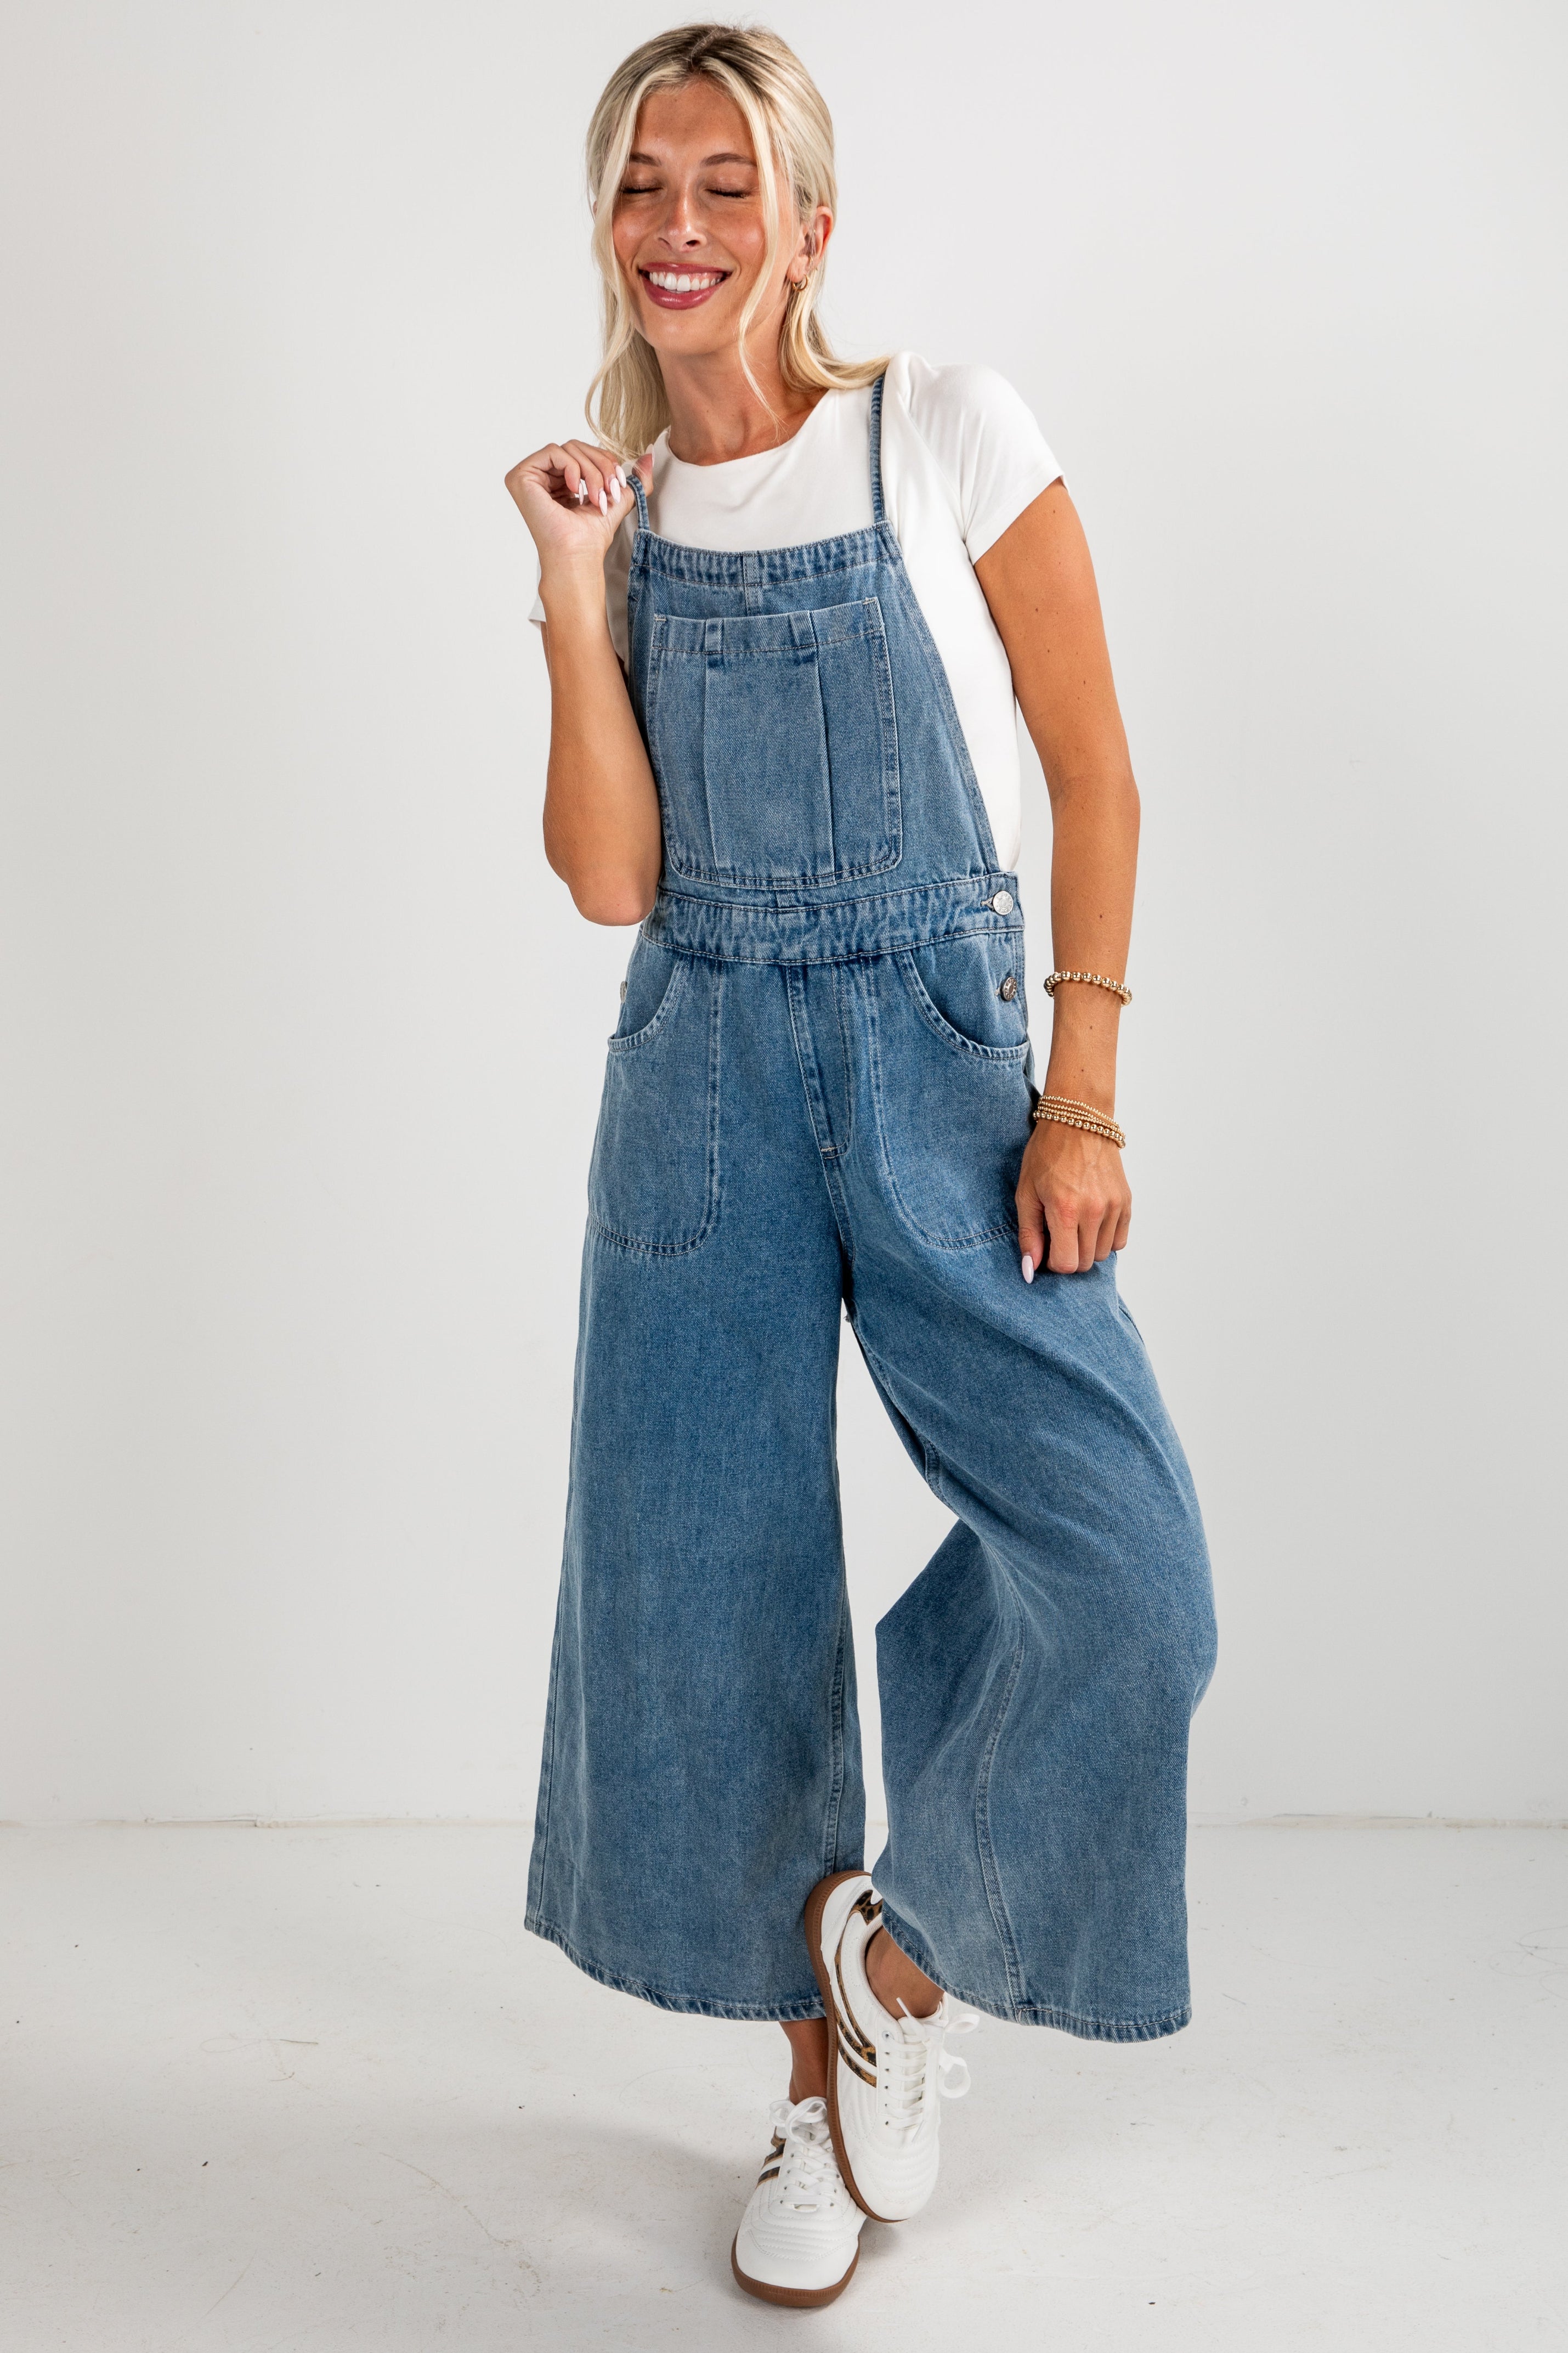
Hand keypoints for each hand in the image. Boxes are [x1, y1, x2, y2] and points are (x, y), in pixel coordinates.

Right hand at [503, 439, 647, 579]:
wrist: (578, 557)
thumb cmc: (591, 537)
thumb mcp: (618, 499)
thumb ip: (634, 478)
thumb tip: (651, 453)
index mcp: (557, 480)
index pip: (583, 451)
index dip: (605, 463)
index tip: (616, 488)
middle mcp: (541, 477)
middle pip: (576, 446)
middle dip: (601, 467)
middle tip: (608, 492)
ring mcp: (528, 476)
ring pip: (568, 448)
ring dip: (591, 472)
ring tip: (594, 498)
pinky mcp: (521, 477)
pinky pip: (554, 451)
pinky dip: (573, 468)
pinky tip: (575, 491)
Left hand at [1016, 1117, 1130, 1277]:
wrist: (1078, 1121)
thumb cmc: (1046, 1154)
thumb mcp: (1026, 1193)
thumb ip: (1029, 1234)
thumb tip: (1030, 1270)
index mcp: (1066, 1209)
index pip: (1066, 1264)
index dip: (1052, 1262)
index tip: (1046, 1246)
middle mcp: (1094, 1211)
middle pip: (1085, 1263)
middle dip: (1068, 1255)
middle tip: (1057, 1233)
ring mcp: (1114, 1206)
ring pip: (1102, 1254)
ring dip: (1086, 1248)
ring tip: (1074, 1224)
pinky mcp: (1126, 1202)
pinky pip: (1119, 1241)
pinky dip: (1105, 1239)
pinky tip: (1091, 1221)